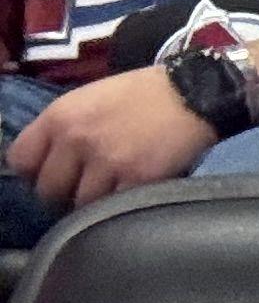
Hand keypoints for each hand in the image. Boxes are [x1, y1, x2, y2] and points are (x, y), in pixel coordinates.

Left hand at [5, 64, 216, 212]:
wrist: (193, 94)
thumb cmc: (141, 94)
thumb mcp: (88, 98)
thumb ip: (64, 127)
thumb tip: (52, 159)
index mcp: (59, 117)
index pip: (21, 160)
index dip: (33, 173)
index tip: (51, 175)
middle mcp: (76, 140)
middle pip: (48, 189)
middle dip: (62, 194)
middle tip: (81, 191)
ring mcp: (107, 163)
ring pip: (80, 204)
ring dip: (92, 205)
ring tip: (108, 196)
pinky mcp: (137, 181)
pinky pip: (114, 208)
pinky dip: (120, 208)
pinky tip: (129, 197)